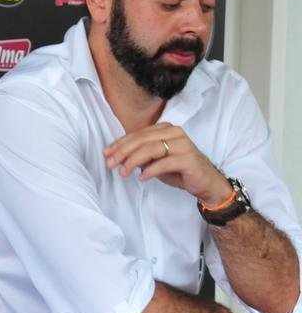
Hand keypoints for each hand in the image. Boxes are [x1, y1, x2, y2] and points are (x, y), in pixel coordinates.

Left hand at [104, 123, 230, 205]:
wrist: (206, 183)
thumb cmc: (179, 170)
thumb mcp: (155, 160)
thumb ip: (139, 154)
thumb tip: (115, 156)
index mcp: (165, 129)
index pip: (137, 134)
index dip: (119, 144)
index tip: (106, 154)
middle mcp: (175, 132)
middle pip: (142, 140)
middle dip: (122, 152)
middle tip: (110, 164)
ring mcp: (183, 144)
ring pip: (151, 149)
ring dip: (133, 161)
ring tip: (123, 172)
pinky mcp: (189, 159)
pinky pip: (164, 163)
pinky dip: (150, 170)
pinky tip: (141, 178)